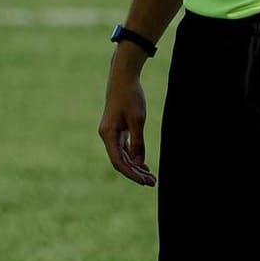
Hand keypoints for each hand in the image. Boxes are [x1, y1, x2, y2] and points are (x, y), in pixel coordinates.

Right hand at [97, 46, 154, 185]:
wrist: (123, 77)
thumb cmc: (130, 97)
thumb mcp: (137, 120)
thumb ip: (138, 142)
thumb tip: (139, 162)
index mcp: (108, 134)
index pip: (118, 161)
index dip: (132, 174)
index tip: (145, 182)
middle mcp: (107, 135)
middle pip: (120, 161)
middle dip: (136, 173)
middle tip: (152, 182)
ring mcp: (111, 133)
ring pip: (122, 156)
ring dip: (135, 166)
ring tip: (150, 176)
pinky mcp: (116, 129)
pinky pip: (123, 148)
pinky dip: (133, 157)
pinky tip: (143, 164)